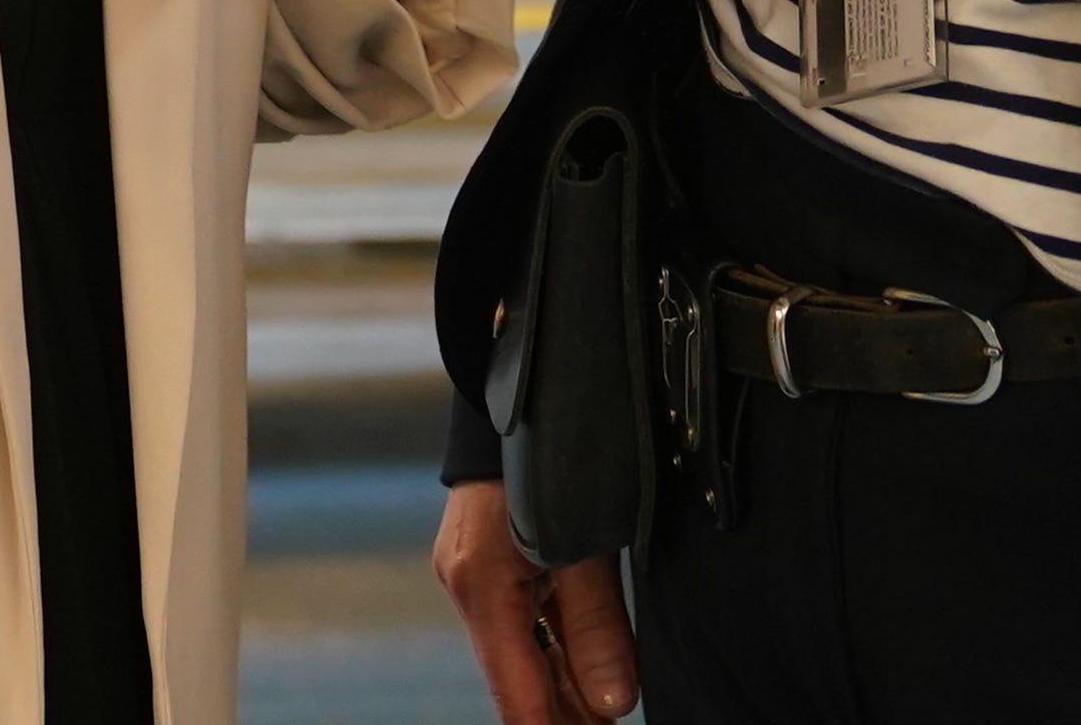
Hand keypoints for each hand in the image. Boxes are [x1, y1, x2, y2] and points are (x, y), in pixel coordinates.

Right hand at [437, 478, 638, 720]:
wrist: (514, 388)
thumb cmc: (548, 456)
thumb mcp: (584, 544)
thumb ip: (596, 627)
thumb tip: (613, 703)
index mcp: (483, 589)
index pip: (515, 699)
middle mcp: (467, 587)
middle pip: (517, 680)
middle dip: (562, 715)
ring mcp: (471, 571)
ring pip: (520, 652)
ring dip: (562, 687)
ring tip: (605, 717)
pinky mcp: (484, 558)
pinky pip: (520, 621)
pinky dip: (552, 651)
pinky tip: (585, 673)